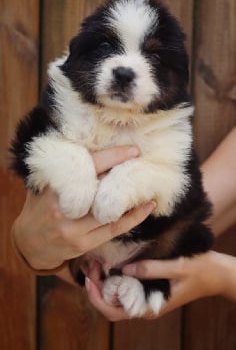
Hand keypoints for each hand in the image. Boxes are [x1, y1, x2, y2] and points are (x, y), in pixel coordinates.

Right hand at [12, 146, 154, 270]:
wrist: (29, 244)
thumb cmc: (38, 208)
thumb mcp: (42, 185)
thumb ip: (59, 170)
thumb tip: (83, 146)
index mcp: (54, 190)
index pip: (87, 169)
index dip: (111, 158)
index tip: (132, 150)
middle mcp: (64, 210)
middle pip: (101, 190)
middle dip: (125, 177)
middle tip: (145, 166)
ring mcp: (74, 230)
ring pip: (110, 212)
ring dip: (133, 199)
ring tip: (150, 185)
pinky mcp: (83, 244)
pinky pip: (113, 229)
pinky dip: (132, 218)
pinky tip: (147, 208)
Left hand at [86, 251, 235, 319]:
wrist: (216, 274)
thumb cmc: (200, 271)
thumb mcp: (177, 267)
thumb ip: (152, 269)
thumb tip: (124, 270)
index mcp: (149, 306)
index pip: (114, 311)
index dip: (97, 298)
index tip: (89, 280)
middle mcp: (144, 304)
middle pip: (110, 304)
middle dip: (96, 288)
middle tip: (91, 265)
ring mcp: (145, 296)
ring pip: (116, 296)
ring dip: (103, 282)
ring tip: (96, 263)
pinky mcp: (148, 287)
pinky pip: (125, 287)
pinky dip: (114, 277)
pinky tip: (109, 262)